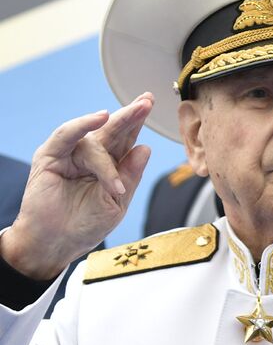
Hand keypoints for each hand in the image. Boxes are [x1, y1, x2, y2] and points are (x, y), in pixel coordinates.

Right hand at [2, 93, 152, 279]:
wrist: (57, 242)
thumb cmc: (86, 225)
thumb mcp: (117, 202)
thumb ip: (130, 175)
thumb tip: (145, 148)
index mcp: (109, 166)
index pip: (126, 139)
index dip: (137, 122)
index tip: (150, 102)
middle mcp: (90, 156)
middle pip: (113, 131)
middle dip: (131, 116)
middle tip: (146, 101)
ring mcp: (70, 155)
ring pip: (95, 142)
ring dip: (107, 164)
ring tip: (114, 188)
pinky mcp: (50, 156)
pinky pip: (67, 135)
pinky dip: (82, 125)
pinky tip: (99, 117)